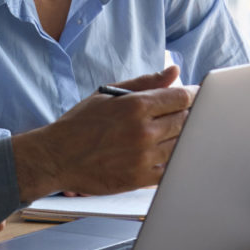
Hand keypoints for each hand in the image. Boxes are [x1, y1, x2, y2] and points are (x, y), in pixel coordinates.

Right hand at [11, 67, 195, 203]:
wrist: (57, 156)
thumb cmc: (80, 123)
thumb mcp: (108, 94)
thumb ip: (144, 82)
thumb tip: (173, 71)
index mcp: (135, 106)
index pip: (181, 97)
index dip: (192, 95)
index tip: (192, 96)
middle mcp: (143, 131)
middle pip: (186, 120)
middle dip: (188, 115)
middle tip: (179, 114)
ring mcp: (144, 157)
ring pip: (182, 144)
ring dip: (181, 137)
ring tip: (168, 133)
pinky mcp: (141, 179)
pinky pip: (171, 169)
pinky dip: (172, 160)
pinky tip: (162, 153)